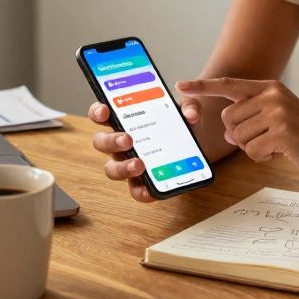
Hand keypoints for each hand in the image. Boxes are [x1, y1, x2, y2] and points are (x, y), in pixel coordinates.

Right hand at [87, 98, 206, 202]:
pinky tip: (150, 190)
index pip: (102, 113)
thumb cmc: (181, 122)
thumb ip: (190, 106)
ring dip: (122, 167)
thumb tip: (191, 114)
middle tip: (127, 139)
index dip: (98, 111)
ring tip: (139, 165)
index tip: (105, 111)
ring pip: (112, 168)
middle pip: (101, 142)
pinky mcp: (142, 182)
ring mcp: (129, 162)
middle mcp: (122, 142)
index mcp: (125, 119)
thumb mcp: (187, 109)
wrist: (200, 143)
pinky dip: (141, 191)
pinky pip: (135, 190)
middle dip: (111, 141)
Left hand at [177, 78, 298, 181]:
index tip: (180, 86)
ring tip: (278, 146)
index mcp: (269, 87)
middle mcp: (272, 95)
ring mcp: (277, 112)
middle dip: (240, 136)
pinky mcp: (281, 132)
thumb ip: (251, 119)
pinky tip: (282, 153)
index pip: (229, 85)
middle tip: (266, 140)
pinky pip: (251, 151)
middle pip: (228, 118)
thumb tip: (226, 133)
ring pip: (238, 137)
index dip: (203, 86)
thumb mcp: (278, 120)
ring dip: (253, 149)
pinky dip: (262, 158)